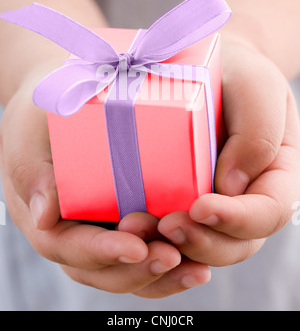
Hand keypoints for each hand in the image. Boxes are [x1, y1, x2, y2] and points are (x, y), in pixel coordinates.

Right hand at [0, 72, 209, 297]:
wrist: (59, 105)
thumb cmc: (39, 120)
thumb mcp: (27, 137)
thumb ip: (33, 173)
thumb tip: (44, 216)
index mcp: (47, 220)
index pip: (70, 248)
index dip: (102, 253)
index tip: (136, 246)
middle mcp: (76, 234)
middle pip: (104, 271)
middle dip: (140, 269)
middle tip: (174, 256)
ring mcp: (103, 231)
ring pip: (128, 270)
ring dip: (162, 275)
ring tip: (197, 269)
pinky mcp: (126, 221)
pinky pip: (147, 252)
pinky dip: (173, 261)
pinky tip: (200, 259)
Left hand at [155, 37, 299, 266]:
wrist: (210, 73)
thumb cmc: (238, 76)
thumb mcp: (257, 87)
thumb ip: (257, 132)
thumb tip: (230, 188)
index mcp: (274, 177)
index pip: (268, 213)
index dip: (238, 220)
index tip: (202, 207)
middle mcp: (243, 200)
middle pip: (232, 244)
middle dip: (200, 241)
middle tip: (165, 225)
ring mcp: (209, 204)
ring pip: (198, 245)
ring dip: (169, 247)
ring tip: (137, 230)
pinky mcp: (177, 200)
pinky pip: (167, 230)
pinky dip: (149, 237)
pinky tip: (127, 228)